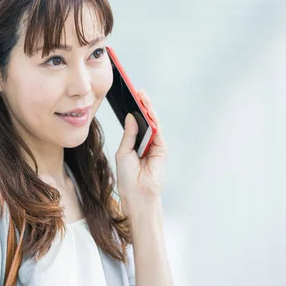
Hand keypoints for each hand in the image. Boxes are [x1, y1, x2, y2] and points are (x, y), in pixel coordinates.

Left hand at [115, 90, 167, 210]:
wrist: (137, 194)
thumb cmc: (128, 177)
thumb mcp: (123, 152)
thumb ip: (129, 134)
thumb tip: (131, 116)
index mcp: (135, 143)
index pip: (136, 123)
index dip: (133, 110)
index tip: (129, 97)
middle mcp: (146, 143)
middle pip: (145, 120)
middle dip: (142, 105)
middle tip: (137, 91)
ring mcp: (155, 145)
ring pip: (153, 123)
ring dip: (148, 109)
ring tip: (141, 95)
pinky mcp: (162, 149)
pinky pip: (157, 130)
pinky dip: (153, 119)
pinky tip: (146, 110)